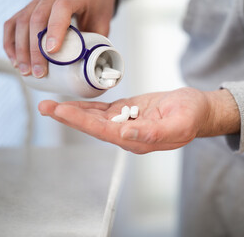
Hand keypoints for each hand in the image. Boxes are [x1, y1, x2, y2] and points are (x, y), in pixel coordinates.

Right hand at [3, 0, 116, 77]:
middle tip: (39, 72)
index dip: (55, 30)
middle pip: (36, 19)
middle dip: (35, 50)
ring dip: (20, 49)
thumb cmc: (95, 3)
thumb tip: (92, 66)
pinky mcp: (29, 8)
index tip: (52, 51)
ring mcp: (37, 1)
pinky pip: (13, 23)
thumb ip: (98, 40)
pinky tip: (15, 59)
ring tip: (25, 71)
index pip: (61, 8)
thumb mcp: (102, 20)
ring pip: (22, 22)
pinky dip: (10, 42)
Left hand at [38, 88, 239, 153]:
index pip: (103, 132)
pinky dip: (87, 107)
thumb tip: (124, 135)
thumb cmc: (192, 115)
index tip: (61, 112)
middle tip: (45, 107)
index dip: (81, 122)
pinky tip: (73, 105)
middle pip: (92, 126)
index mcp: (138, 139)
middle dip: (68, 117)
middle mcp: (127, 135)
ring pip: (94, 118)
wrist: (198, 109)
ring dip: (73, 112)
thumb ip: (153, 133)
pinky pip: (103, 110)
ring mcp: (126, 123)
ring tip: (51, 105)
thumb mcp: (180, 123)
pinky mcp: (127, 112)